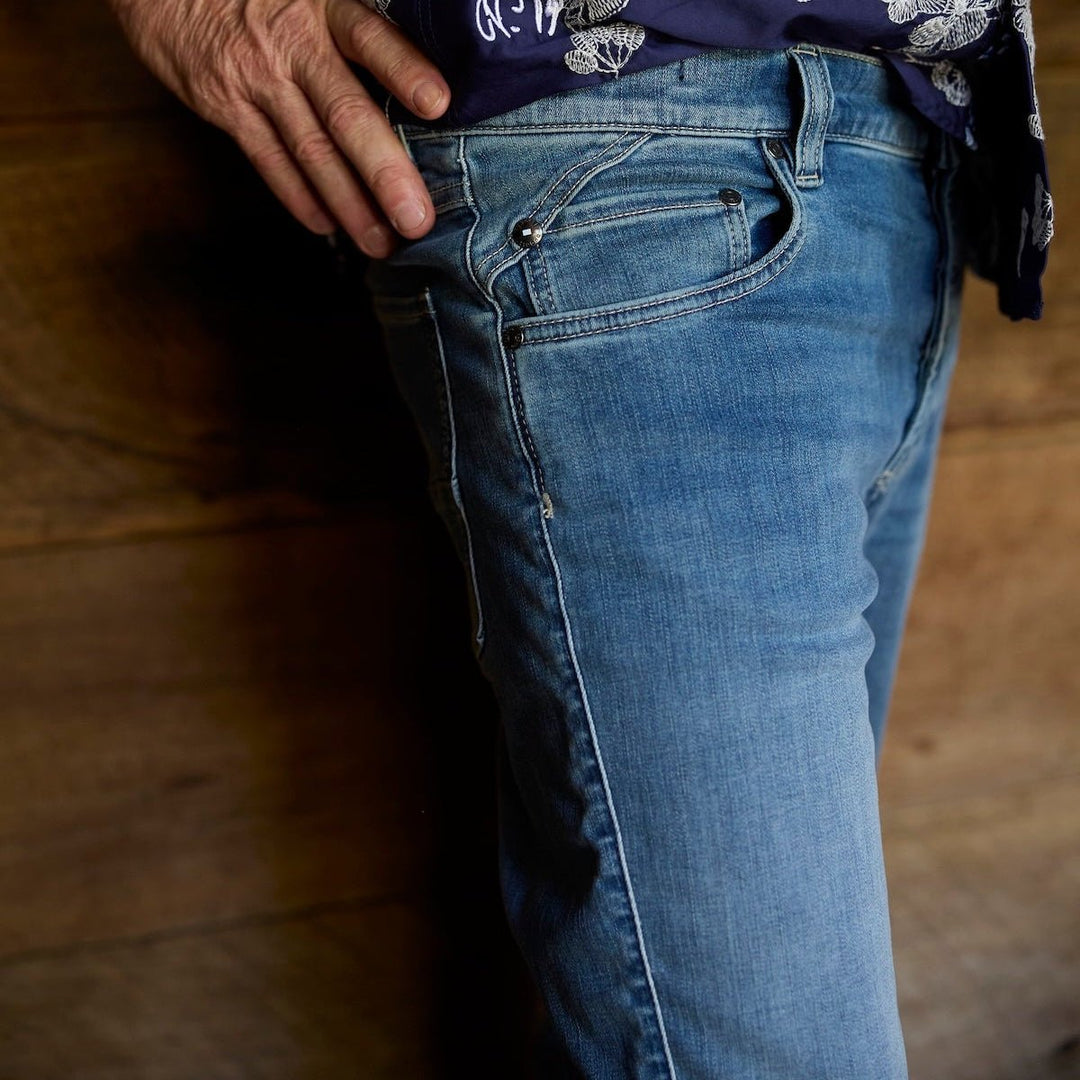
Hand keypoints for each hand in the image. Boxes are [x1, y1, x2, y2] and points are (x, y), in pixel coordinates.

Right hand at [107, 0, 449, 255]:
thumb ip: (359, 31)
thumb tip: (427, 89)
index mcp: (325, 7)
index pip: (370, 37)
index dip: (404, 69)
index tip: (438, 104)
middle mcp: (293, 44)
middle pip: (345, 113)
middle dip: (384, 172)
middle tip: (416, 220)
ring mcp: (256, 79)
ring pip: (311, 150)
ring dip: (349, 204)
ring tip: (381, 243)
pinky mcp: (224, 106)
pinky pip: (269, 160)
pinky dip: (300, 197)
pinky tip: (329, 226)